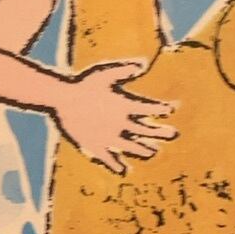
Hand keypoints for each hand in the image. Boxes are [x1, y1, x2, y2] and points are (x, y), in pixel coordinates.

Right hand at [53, 61, 175, 173]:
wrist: (62, 99)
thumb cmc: (83, 84)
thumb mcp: (105, 72)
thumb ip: (125, 68)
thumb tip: (143, 64)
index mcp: (124, 105)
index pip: (150, 108)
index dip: (162, 109)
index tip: (171, 109)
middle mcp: (120, 123)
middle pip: (146, 131)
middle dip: (161, 133)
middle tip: (173, 134)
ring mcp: (109, 137)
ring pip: (132, 147)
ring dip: (144, 149)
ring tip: (153, 152)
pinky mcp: (95, 146)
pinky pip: (109, 159)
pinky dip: (116, 165)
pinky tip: (123, 170)